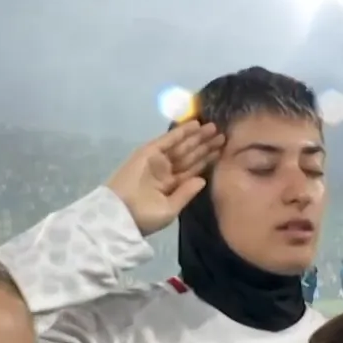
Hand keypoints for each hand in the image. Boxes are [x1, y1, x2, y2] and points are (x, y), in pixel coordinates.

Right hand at [106, 121, 225, 235]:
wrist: (121, 213)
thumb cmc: (145, 217)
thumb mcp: (171, 209)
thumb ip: (187, 192)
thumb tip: (203, 179)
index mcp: (171, 186)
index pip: (192, 169)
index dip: (207, 159)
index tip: (222, 151)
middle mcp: (165, 171)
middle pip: (189, 155)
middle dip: (204, 145)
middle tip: (222, 134)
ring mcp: (156, 160)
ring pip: (181, 146)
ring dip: (196, 137)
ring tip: (213, 127)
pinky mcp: (147, 152)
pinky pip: (167, 140)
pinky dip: (180, 132)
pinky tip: (194, 124)